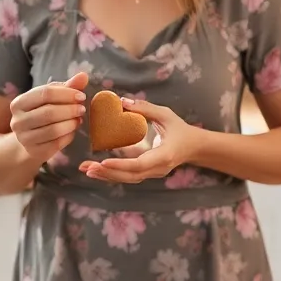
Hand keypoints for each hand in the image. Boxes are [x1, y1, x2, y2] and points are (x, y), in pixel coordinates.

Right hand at [9, 72, 87, 163]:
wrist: (31, 141)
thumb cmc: (43, 113)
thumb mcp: (52, 98)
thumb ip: (67, 86)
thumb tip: (83, 75)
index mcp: (19, 103)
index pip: (45, 93)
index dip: (66, 93)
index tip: (81, 95)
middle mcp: (17, 121)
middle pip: (49, 112)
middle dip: (70, 109)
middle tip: (82, 109)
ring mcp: (24, 138)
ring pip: (53, 129)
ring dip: (71, 123)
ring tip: (79, 119)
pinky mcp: (34, 152)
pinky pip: (57, 144)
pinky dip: (68, 136)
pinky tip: (72, 130)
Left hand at [80, 98, 199, 183]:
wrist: (194, 147)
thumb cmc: (180, 129)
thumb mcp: (166, 115)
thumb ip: (146, 108)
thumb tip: (122, 102)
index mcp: (165, 155)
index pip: (140, 164)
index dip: (121, 164)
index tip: (103, 161)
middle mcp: (158, 168)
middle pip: (130, 175)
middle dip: (108, 172)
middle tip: (87, 167)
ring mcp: (153, 173)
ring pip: (127, 179)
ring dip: (106, 175)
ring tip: (86, 169)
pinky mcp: (147, 174)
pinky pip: (128, 176)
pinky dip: (112, 174)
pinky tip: (96, 170)